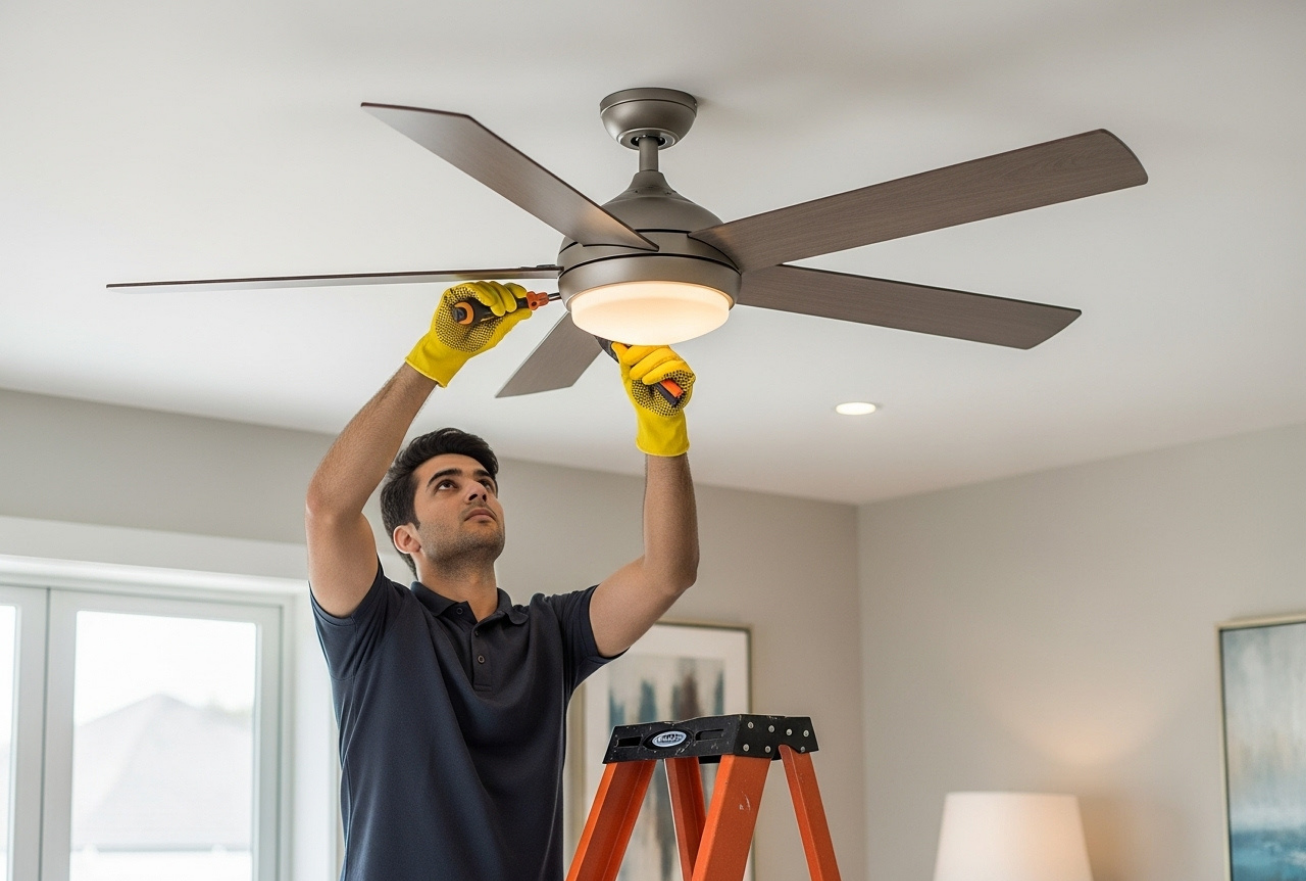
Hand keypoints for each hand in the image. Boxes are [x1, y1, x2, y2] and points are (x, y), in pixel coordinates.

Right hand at [405, 282, 532, 385]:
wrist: (450, 351)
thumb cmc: (469, 344)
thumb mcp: (497, 332)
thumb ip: (511, 320)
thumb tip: (527, 311)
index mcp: (491, 308)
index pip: (506, 294)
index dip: (516, 292)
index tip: (526, 296)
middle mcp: (480, 300)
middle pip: (498, 287)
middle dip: (508, 296)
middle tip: (511, 308)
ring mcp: (468, 297)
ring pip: (487, 286)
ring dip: (497, 297)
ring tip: (498, 312)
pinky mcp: (455, 295)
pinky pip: (471, 287)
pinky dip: (483, 293)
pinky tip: (489, 303)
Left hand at [612, 343, 694, 456]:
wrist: (653, 417)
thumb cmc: (644, 399)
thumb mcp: (628, 378)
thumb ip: (625, 362)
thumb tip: (618, 345)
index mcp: (654, 355)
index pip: (649, 341)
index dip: (637, 346)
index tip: (626, 356)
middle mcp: (668, 358)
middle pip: (657, 345)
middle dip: (640, 354)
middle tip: (631, 368)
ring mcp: (678, 366)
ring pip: (665, 354)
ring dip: (648, 365)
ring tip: (639, 378)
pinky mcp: (687, 376)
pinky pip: (676, 366)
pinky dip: (660, 372)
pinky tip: (650, 380)